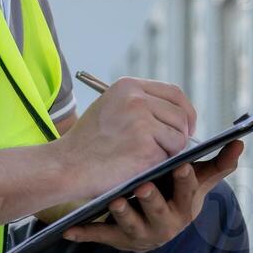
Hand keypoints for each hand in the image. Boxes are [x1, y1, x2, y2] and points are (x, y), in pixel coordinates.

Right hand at [51, 77, 196, 202]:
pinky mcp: (146, 145)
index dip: (185, 111)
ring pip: (179, 136)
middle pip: (181, 115)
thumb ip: (140, 104)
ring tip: (145, 158)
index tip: (187, 127)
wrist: (66, 166)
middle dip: (181, 135)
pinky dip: (160, 164)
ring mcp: (142, 121)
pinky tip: (139, 166)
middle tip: (170, 150)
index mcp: (128, 86)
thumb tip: (177, 114)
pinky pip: (170, 155)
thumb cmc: (87, 144)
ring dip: (169, 151)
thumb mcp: (110, 108)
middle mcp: (136, 98)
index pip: (174, 93)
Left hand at [61, 141, 243, 251]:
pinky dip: (85, 234)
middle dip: (152, 201)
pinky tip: (70, 230)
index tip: (180, 166)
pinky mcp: (116, 239)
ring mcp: (140, 234)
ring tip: (114, 201)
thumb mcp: (196, 183)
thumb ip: (218, 164)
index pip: (188, 194)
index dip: (185, 182)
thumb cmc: (174, 194)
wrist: (150, 223)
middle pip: (160, 213)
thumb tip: (241, 143)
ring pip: (131, 226)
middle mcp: (166, 225)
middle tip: (143, 186)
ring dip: (122, 215)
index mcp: (185, 208)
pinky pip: (100, 237)